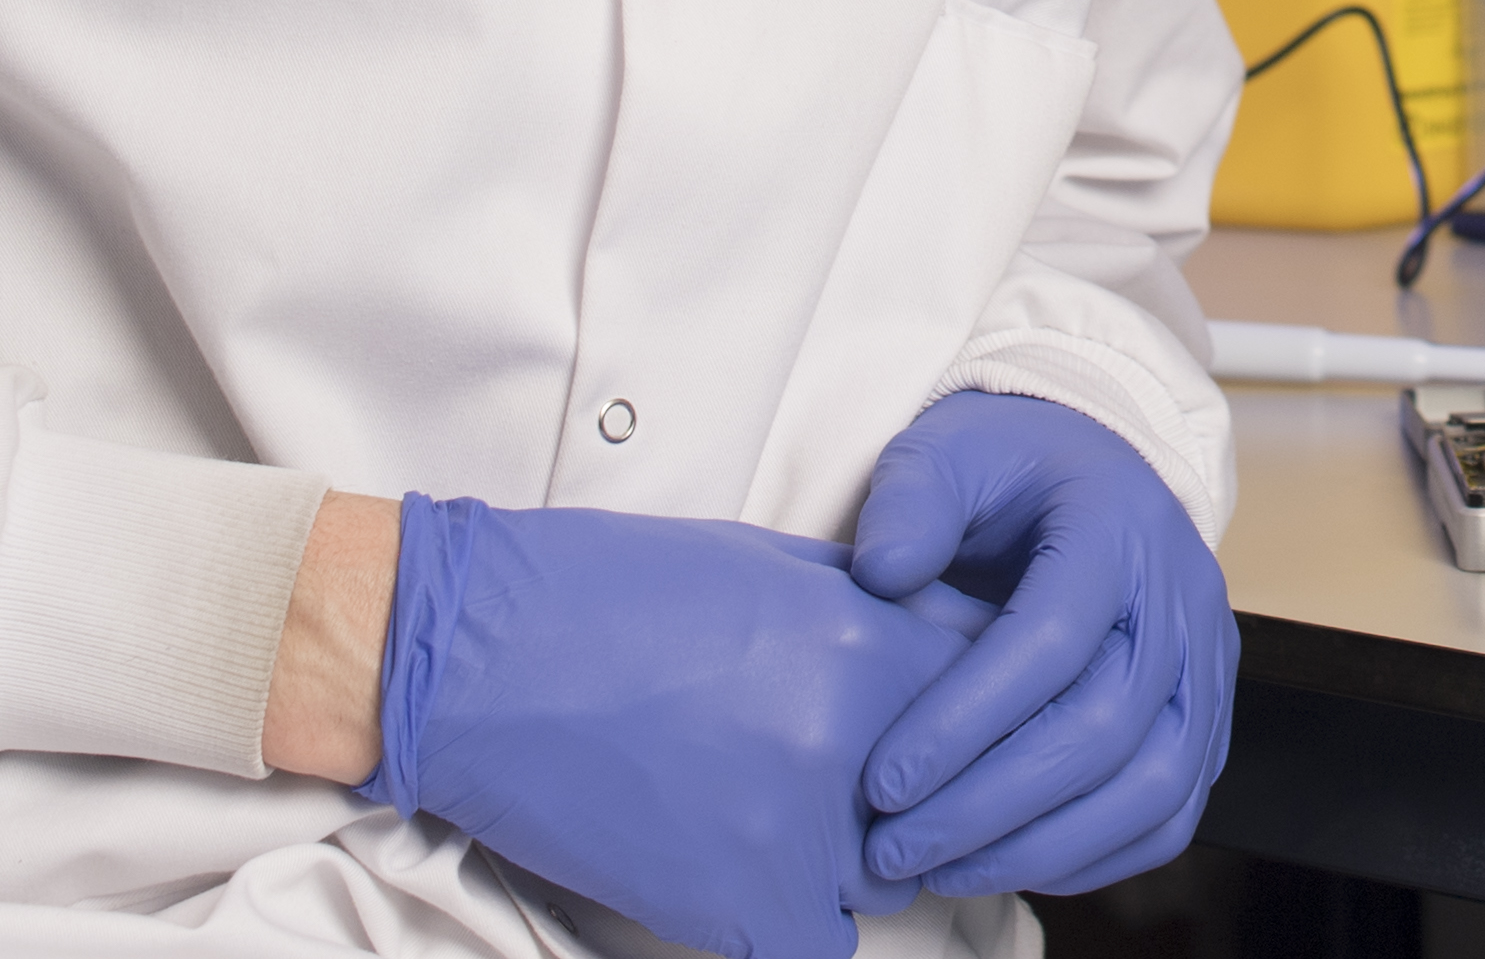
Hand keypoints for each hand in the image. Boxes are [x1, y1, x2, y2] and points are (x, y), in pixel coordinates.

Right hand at [358, 498, 987, 958]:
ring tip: (767, 817)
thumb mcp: (774, 565)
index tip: (964, 727)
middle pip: (954, 800)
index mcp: (873, 642)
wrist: (478, 657)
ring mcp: (805, 834)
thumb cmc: (611, 593)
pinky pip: (822, 947)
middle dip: (918, 796)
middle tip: (855, 781)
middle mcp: (860, 740)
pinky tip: (741, 880)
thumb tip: (956, 645)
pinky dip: (791, 927)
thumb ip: (879, 612)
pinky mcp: (746, 912)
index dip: (986, 718)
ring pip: (889, 878)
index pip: (1006, 700)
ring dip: (849, 862)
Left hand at [845, 392, 1236, 898]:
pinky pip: (1173, 814)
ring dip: (1042, 847)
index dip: (966, 723)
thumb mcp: (945, 453)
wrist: (1089, 476)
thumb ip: (910, 501)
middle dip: (990, 807)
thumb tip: (883, 576)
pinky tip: (1010, 865)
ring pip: (1153, 787)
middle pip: (1106, 728)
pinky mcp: (1209, 719)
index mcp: (1118, 525)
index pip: (1052, 640)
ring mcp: (1208, 664)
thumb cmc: (1007, 473)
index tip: (883, 782)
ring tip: (942, 873)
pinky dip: (1095, 858)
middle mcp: (1183, 597)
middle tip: (894, 848)